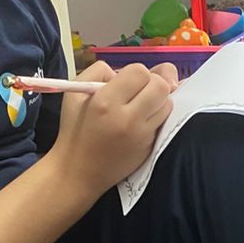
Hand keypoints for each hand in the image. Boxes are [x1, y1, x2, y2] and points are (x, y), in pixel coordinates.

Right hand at [54, 59, 176, 200]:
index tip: (126, 82)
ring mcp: (142, 135)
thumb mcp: (75, 92)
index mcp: (105, 102)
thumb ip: (99, 71)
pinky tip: (144, 118)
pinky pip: (164, 122)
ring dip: (159, 99)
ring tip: (142, 104)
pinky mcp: (150, 147)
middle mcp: (128, 118)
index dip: (136, 73)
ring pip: (168, 104)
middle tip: (140, 90)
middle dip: (153, 82)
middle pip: (161, 86)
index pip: (140, 72)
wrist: (79, 171)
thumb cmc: (74, 129)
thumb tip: (124, 71)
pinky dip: (158, 115)